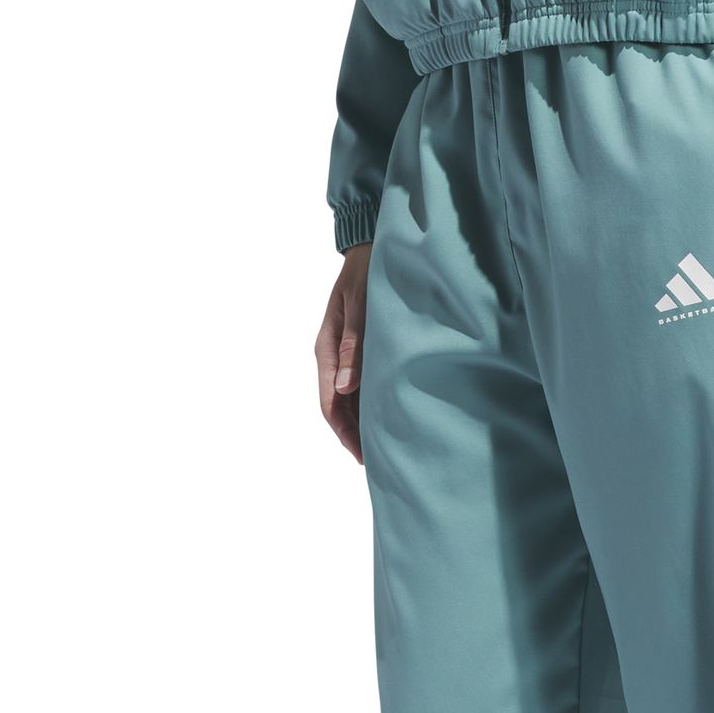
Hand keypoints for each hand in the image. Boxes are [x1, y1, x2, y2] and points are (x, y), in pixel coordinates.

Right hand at [316, 245, 373, 461]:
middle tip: (377, 461)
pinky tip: (387, 417)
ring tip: (384, 446)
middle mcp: (332, 357)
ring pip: (349, 399)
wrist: (368, 251)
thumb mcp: (360, 308)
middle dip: (354, 435)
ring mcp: (344, 355)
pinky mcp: (358, 351)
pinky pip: (360, 385)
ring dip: (362, 422)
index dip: (344, 432)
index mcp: (326, 350)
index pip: (331, 402)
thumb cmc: (365, 276)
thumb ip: (354, 346)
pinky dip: (370, 404)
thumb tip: (346, 387)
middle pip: (339, 407)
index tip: (361, 455)